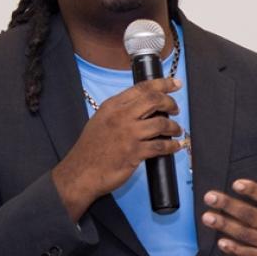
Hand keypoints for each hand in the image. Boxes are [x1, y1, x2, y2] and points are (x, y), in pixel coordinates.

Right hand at [51, 77, 182, 221]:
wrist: (80, 172)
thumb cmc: (90, 148)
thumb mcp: (101, 120)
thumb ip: (120, 110)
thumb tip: (145, 105)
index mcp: (112, 106)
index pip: (142, 88)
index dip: (163, 84)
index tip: (175, 83)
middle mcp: (121, 117)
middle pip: (154, 100)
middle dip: (170, 103)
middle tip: (175, 109)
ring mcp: (128, 135)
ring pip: (161, 123)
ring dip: (174, 127)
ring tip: (176, 130)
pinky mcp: (134, 153)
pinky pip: (161, 146)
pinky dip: (172, 146)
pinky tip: (175, 146)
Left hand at [201, 149, 256, 255]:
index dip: (254, 192)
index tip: (237, 184)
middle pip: (252, 216)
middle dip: (229, 206)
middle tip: (210, 197)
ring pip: (246, 234)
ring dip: (225, 226)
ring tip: (208, 217)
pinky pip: (250, 254)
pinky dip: (235, 249)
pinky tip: (221, 242)